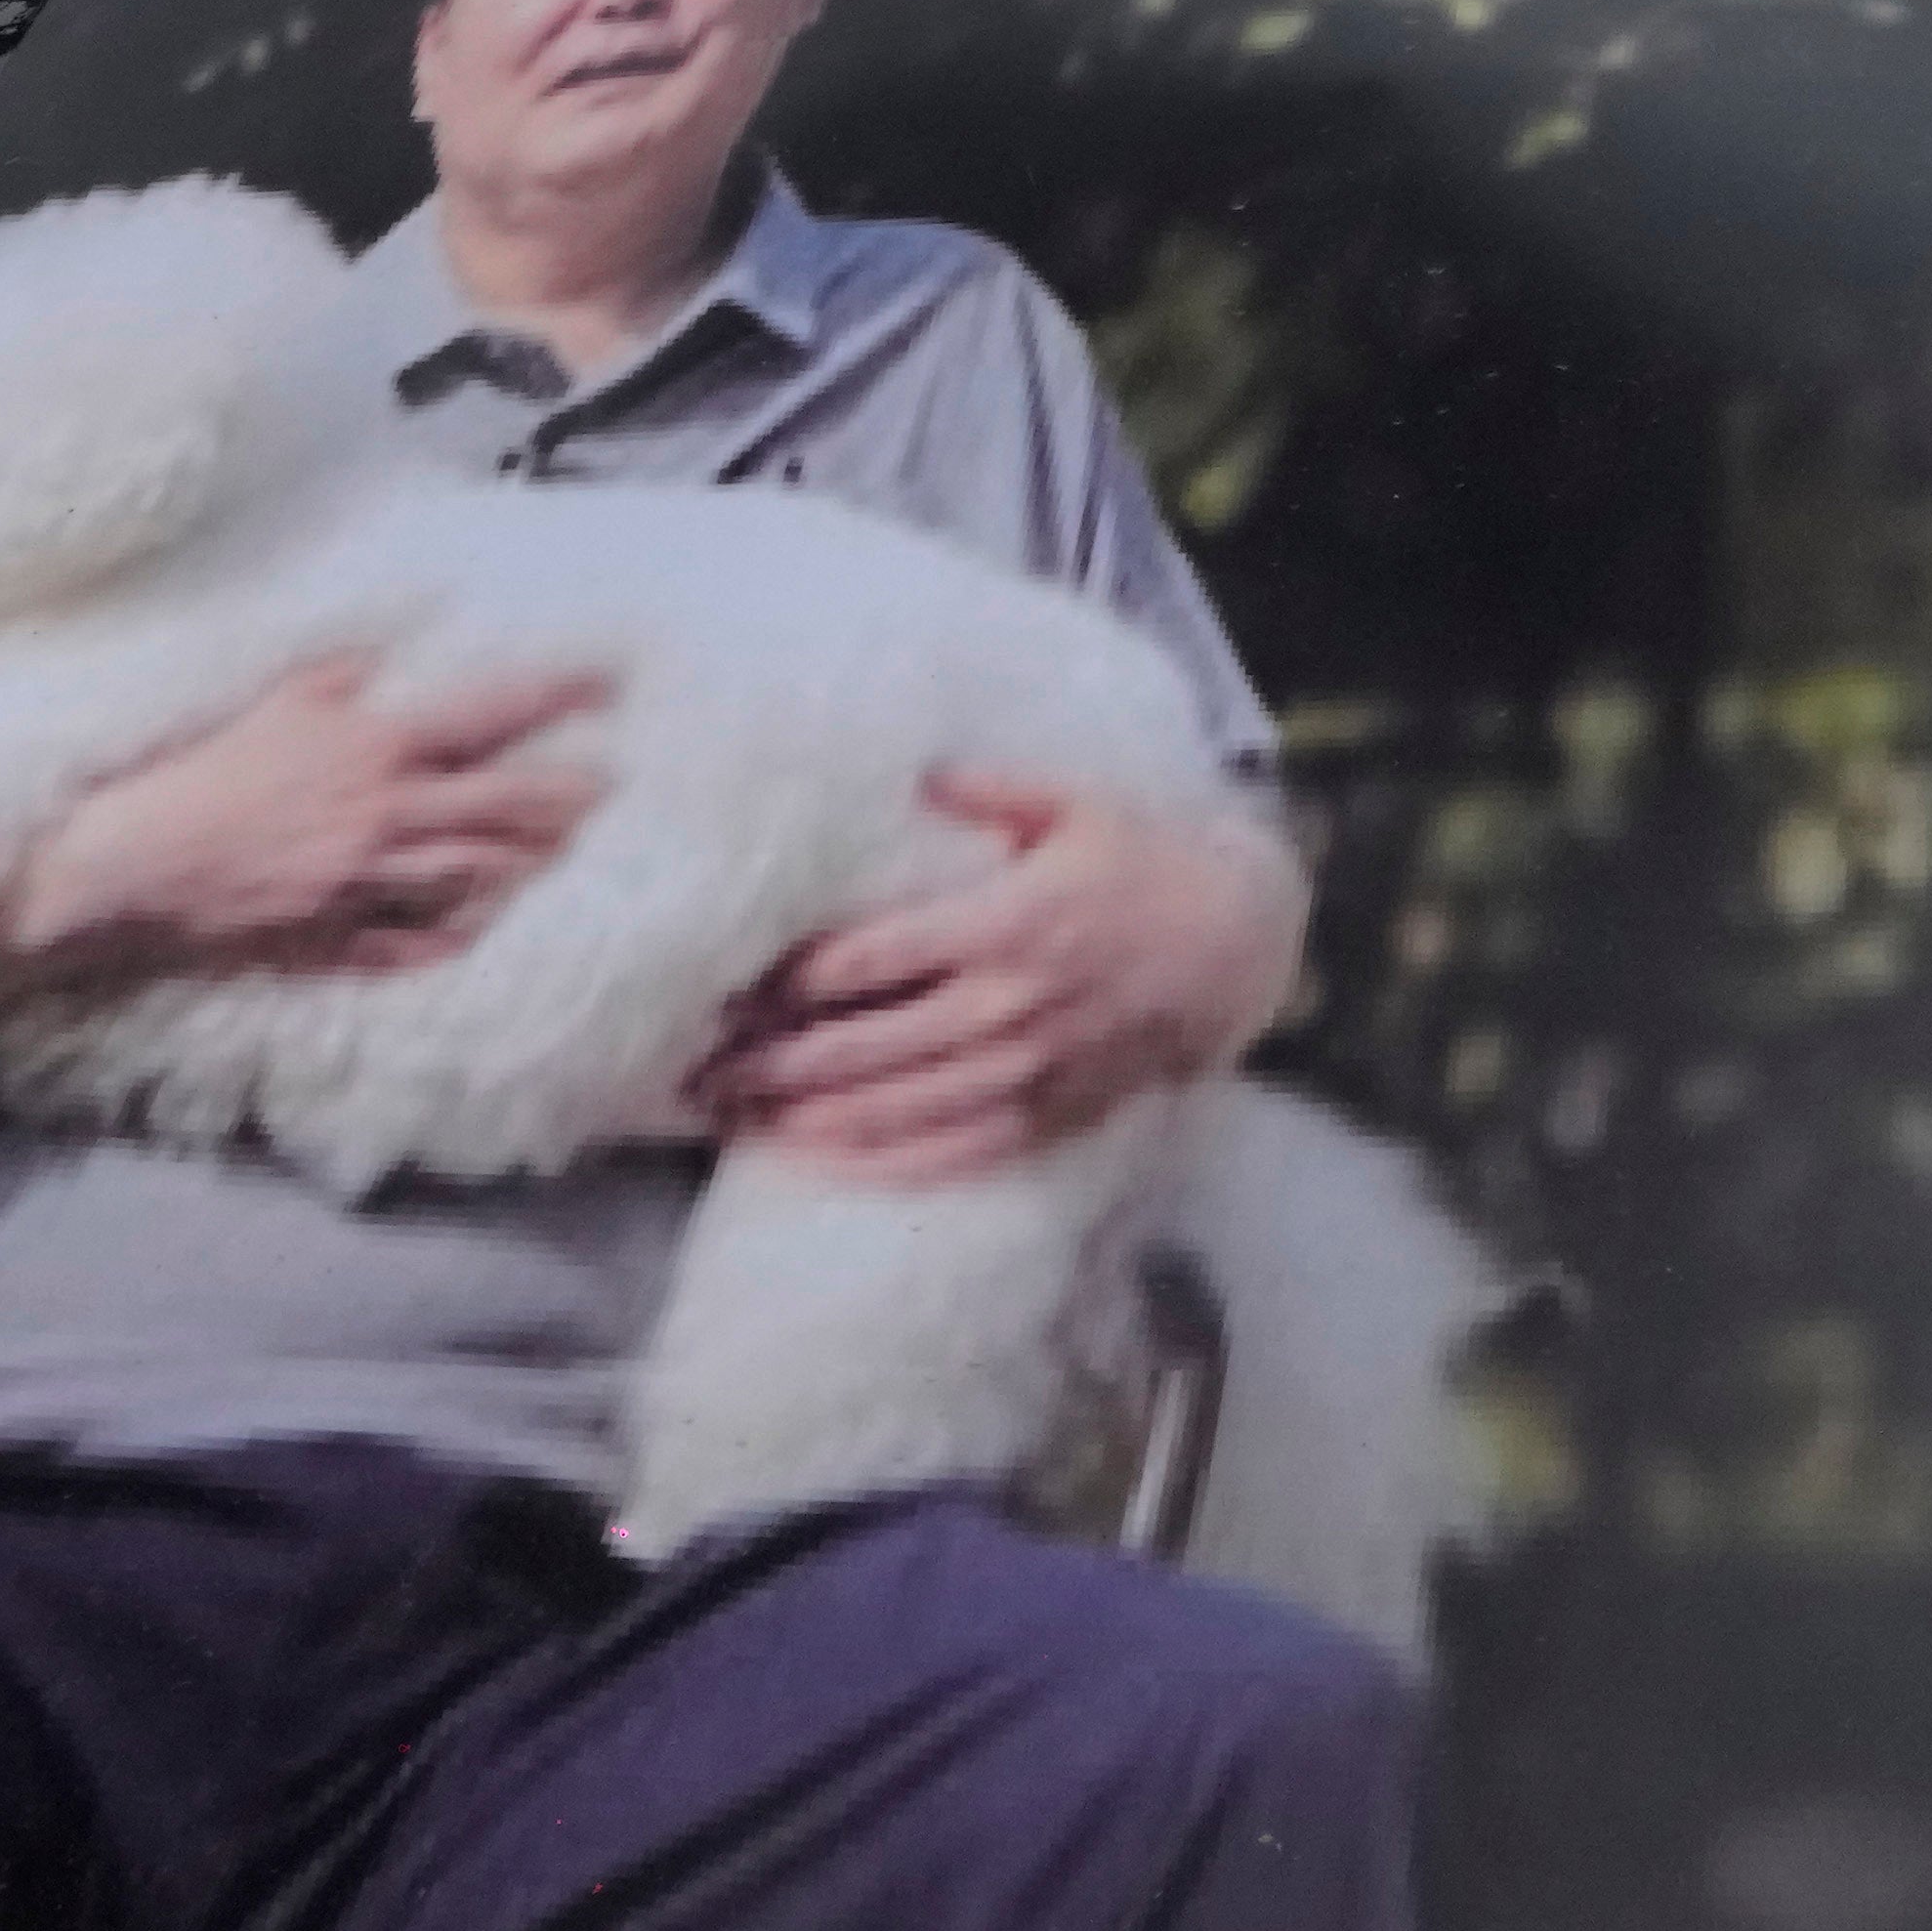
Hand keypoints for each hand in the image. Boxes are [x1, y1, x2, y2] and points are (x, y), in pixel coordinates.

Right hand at [0, 656, 608, 980]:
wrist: (142, 859)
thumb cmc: (206, 770)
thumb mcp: (275, 704)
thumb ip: (334, 681)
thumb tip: (370, 659)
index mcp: (375, 750)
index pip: (483, 715)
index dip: (547, 696)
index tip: (602, 684)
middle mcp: (386, 817)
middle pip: (497, 808)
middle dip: (559, 800)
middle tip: (609, 793)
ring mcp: (366, 883)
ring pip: (468, 877)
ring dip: (520, 868)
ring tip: (562, 859)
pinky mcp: (334, 934)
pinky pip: (404, 944)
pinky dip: (442, 940)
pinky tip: (474, 937)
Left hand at [692, 776, 1306, 1183]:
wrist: (1237, 947)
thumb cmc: (1147, 862)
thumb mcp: (1078, 804)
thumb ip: (991, 790)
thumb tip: (913, 770)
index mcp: (1009, 922)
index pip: (871, 959)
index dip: (789, 979)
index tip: (723, 985)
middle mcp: (1011, 1005)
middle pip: (865, 1044)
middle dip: (771, 1059)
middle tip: (694, 1068)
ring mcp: (1030, 1069)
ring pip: (898, 1106)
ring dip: (807, 1115)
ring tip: (731, 1114)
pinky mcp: (1050, 1114)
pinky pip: (952, 1150)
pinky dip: (879, 1160)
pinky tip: (816, 1156)